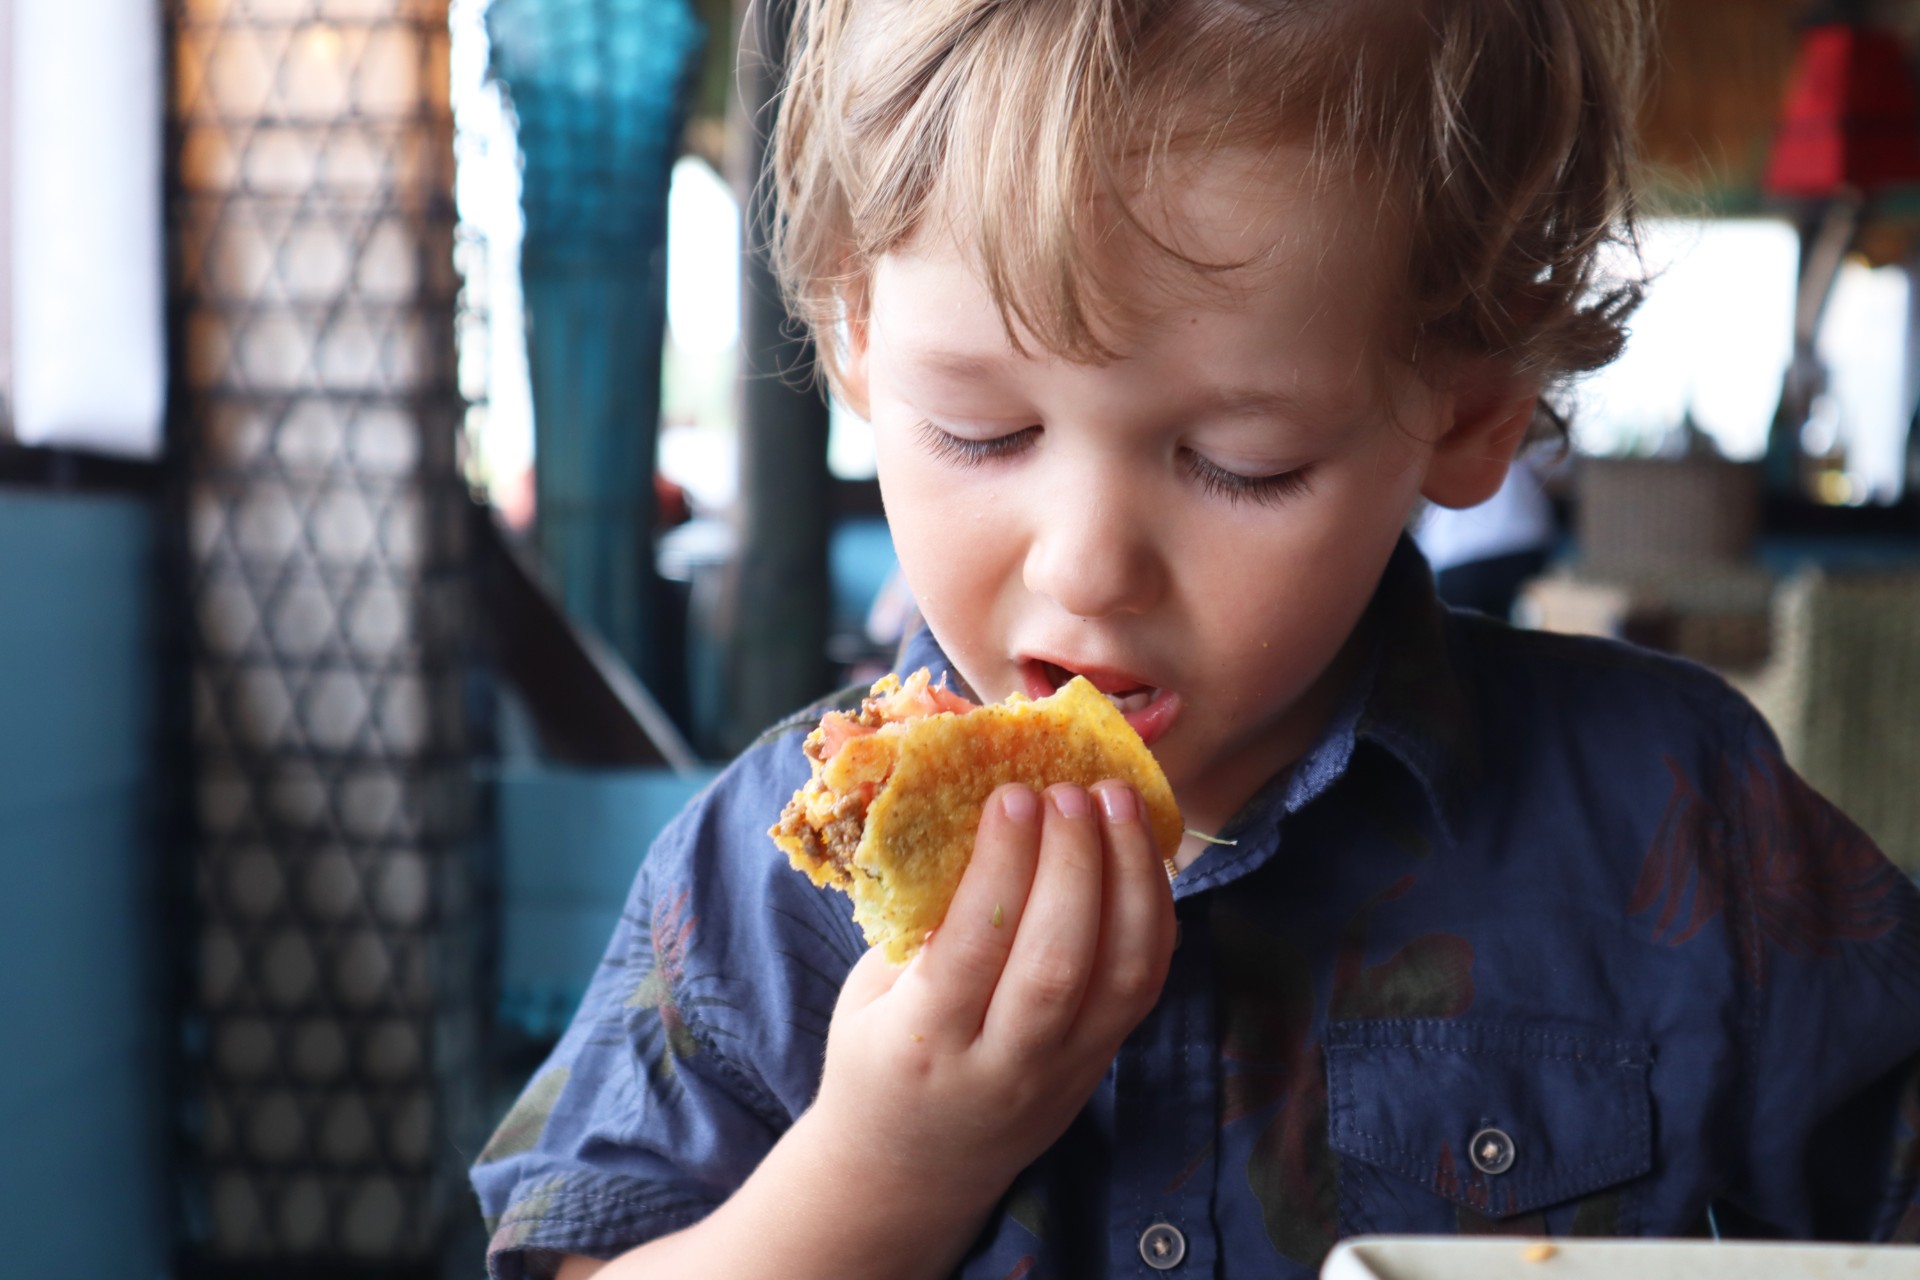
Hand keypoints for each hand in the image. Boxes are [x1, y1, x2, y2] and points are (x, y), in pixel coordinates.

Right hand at [808, 780, 1178, 1213]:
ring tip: (1119, 800)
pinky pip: (1146, 986)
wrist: (909, 1173)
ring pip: (1123, 977)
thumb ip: (916, 924)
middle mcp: (1002, 1067)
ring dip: (1131, 877)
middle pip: (1058, 964)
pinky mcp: (1102, 1066)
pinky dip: (1154, 911)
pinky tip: (1142, 852)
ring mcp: (1064, 1073)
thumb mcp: (868, 996)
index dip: (1003, 866)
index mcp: (923, 1044)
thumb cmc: (877, 1060)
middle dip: (1074, 863)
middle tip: (1070, 788)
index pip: (975, 948)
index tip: (1013, 794)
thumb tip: (963, 815)